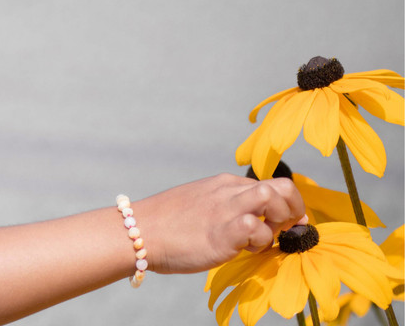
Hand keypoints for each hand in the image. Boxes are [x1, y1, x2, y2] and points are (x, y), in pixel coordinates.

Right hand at [133, 173, 305, 273]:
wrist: (140, 232)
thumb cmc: (167, 225)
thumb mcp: (200, 205)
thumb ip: (224, 208)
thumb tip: (248, 223)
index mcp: (223, 183)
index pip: (270, 184)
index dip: (286, 204)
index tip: (286, 223)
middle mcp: (228, 191)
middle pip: (281, 186)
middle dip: (293, 208)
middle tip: (284, 230)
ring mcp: (225, 209)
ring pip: (272, 197)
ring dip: (280, 221)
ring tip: (265, 240)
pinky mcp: (222, 232)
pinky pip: (256, 227)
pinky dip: (261, 241)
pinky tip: (247, 250)